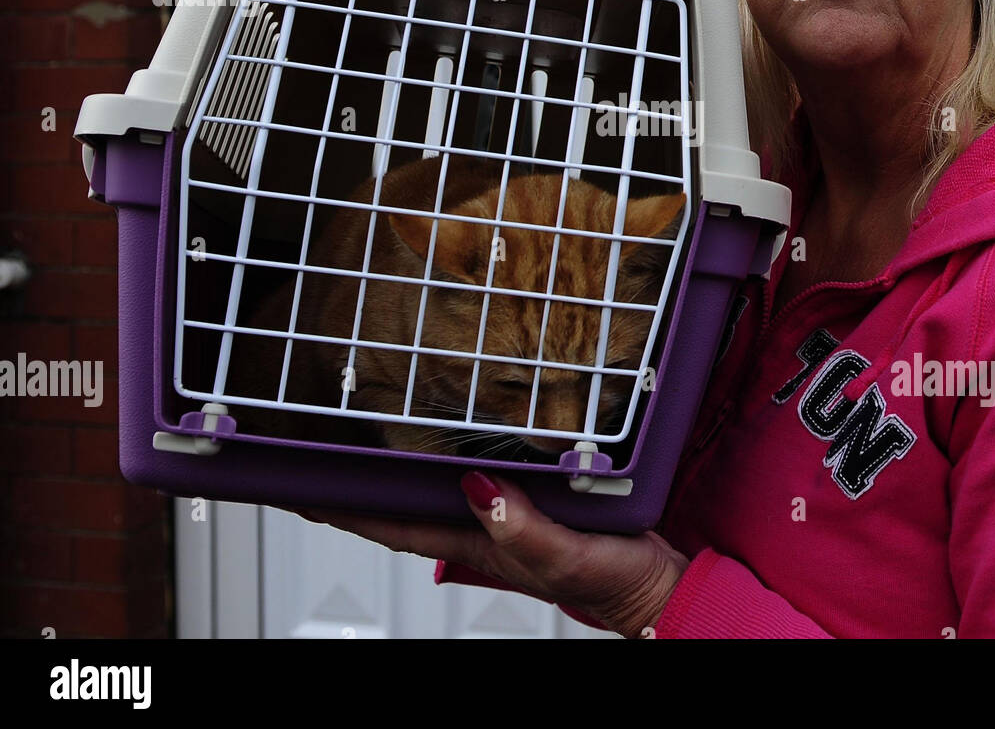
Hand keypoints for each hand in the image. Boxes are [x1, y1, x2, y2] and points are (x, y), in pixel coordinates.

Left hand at [285, 470, 688, 638]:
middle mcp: (481, 529)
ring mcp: (504, 517)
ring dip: (392, 473)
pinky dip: (445, 463)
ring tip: (359, 445)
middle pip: (401, 505)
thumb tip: (476, 491)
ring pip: (432, 491)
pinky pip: (474, 479)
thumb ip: (523, 531)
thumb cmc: (617, 580)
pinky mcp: (533, 500)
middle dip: (355, 485)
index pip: (395, 523)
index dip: (345, 507)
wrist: (657, 586)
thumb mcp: (570, 555)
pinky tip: (446, 446)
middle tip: (315, 451)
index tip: (300, 486)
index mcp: (478, 543)